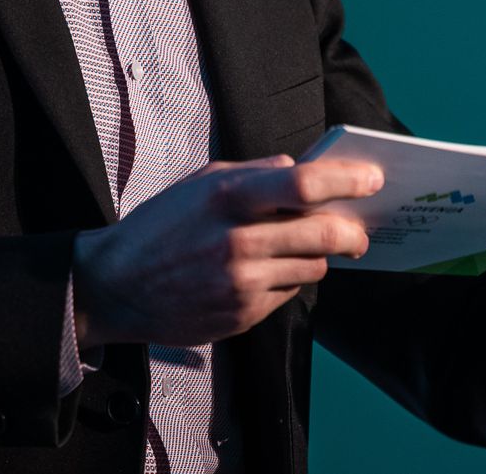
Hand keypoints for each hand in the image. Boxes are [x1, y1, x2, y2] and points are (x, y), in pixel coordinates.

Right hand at [71, 154, 382, 348]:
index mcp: (227, 197)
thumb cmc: (161, 226)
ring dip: (317, 257)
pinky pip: (288, 294)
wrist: (113, 287)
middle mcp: (236, 242)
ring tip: (298, 248)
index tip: (372, 177)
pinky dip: (286, 281)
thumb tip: (305, 169)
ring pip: (313, 268)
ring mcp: (239, 284)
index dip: (347, 180)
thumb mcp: (201, 182)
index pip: (304, 184)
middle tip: (360, 230)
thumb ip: (256, 172)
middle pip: (323, 234)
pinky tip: (262, 273)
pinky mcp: (240, 316)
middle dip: (352, 231)